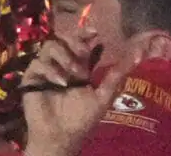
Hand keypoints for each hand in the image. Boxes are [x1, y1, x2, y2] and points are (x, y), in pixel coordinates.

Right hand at [20, 37, 126, 155]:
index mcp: (78, 65)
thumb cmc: (82, 119)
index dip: (85, 32)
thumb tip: (138, 55)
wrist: (62, 137)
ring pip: (50, 46)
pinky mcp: (32, 79)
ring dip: (65, 57)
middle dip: (75, 41)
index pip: (79, 41)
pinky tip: (61, 82)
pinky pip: (38, 63)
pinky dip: (51, 70)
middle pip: (63, 37)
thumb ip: (117, 75)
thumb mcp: (103, 96)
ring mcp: (46, 70)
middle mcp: (61, 64)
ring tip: (75, 74)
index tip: (94, 32)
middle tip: (83, 52)